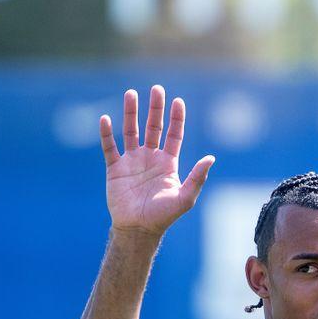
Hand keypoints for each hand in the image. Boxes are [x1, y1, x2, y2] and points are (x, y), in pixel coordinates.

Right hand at [100, 85, 215, 236]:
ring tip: (130, 93)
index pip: (173, 134)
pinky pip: (109, 147)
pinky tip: (106, 119)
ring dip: (130, 113)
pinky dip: (106, 134)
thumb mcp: (185, 197)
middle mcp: (150, 158)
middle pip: (153, 127)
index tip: (177, 101)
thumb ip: (197, 177)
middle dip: (155, 108)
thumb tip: (211, 158)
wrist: (138, 229)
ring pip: (131, 131)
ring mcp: (132, 162)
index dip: (176, 118)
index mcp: (168, 163)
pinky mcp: (114, 169)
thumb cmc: (163, 216)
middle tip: (157, 89)